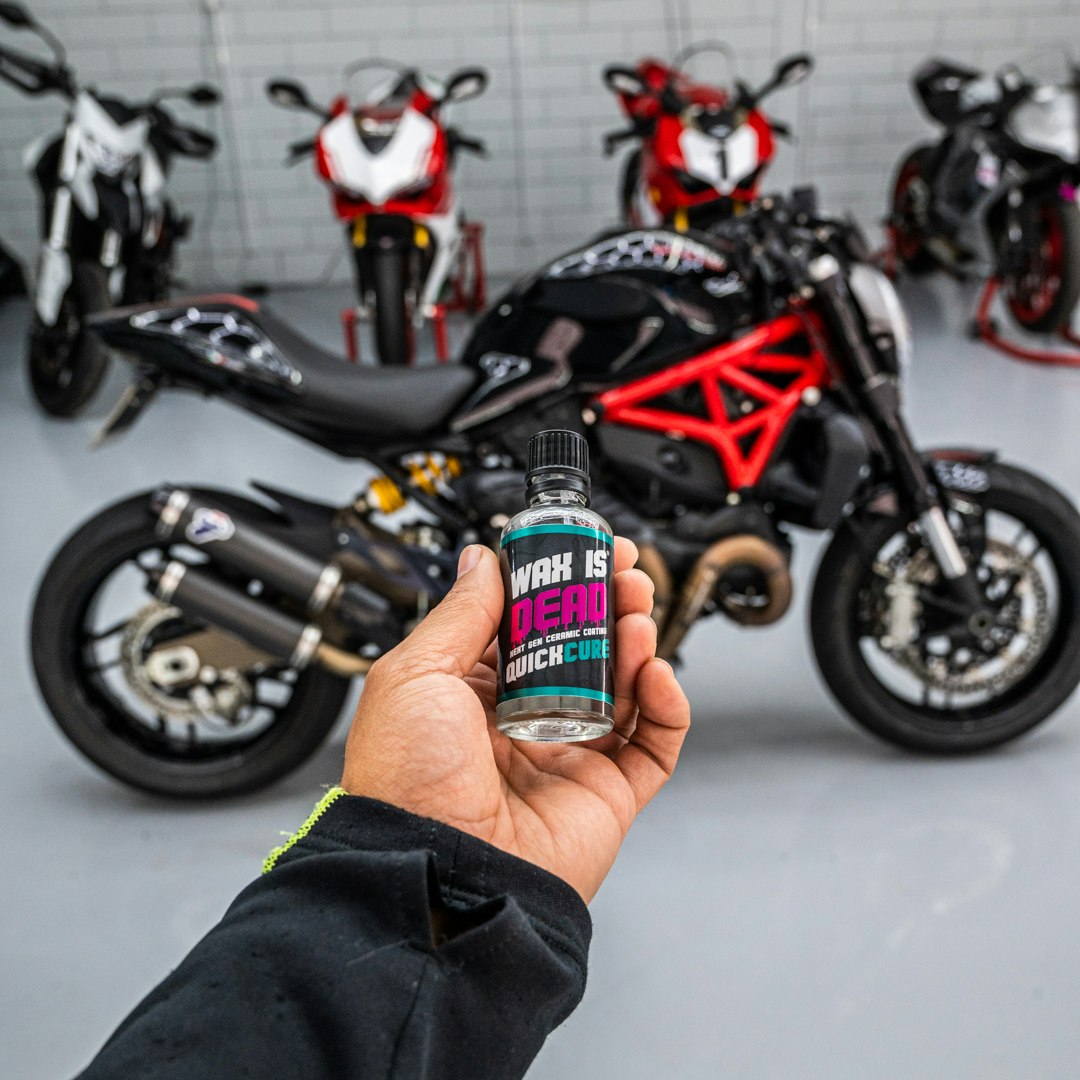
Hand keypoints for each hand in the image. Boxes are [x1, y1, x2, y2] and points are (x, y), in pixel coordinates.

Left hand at [340, 539, 690, 901]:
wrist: (440, 871)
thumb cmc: (410, 780)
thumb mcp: (416, 673)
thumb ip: (460, 613)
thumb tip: (481, 560)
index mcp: (473, 693)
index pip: (530, 625)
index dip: (560, 587)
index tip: (582, 553)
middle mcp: (524, 721)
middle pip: (584, 649)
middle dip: (608, 605)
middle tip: (625, 574)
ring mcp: (568, 756)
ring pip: (623, 687)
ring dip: (638, 642)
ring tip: (638, 613)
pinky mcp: (607, 792)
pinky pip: (655, 743)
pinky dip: (667, 704)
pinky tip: (655, 673)